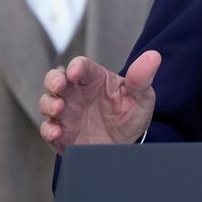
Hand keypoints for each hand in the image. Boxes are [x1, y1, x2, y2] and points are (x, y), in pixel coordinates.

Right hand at [38, 50, 160, 154]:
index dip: (77, 67)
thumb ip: (142, 78)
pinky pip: (48, 129)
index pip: (81, 66)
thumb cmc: (131, 114)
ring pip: (47, 102)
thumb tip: (154, 56)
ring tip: (59, 109)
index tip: (76, 72)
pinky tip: (56, 133)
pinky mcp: (62, 134)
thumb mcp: (141, 97)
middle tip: (59, 85)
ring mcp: (67, 113)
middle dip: (53, 80)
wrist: (127, 145)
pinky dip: (49, 130)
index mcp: (94, 79)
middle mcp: (76, 93)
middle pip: (55, 79)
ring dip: (49, 104)